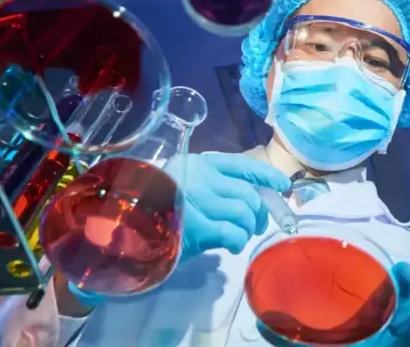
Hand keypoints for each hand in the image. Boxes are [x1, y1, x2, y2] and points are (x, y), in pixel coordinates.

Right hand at [167, 153, 291, 260]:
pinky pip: (233, 232)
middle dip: (259, 212)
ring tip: (240, 237)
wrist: (125, 224)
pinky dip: (238, 240)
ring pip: (244, 212)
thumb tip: (249, 204)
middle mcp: (202, 177)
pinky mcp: (198, 226)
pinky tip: (231, 246)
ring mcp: (199, 200)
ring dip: (248, 228)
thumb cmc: (156, 207)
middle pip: (249, 193)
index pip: (242, 164)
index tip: (283, 186)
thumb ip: (214, 189)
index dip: (266, 175)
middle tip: (255, 225)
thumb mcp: (185, 186)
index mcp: (199, 164)